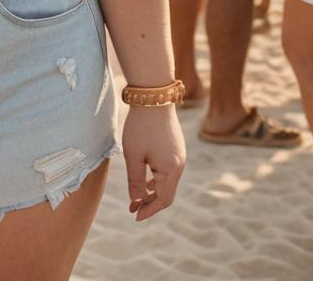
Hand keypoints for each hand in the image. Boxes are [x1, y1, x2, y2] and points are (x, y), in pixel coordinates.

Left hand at [122, 105, 184, 220]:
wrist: (153, 97)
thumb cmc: (140, 126)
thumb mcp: (133, 154)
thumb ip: (135, 180)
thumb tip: (136, 201)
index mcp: (171, 170)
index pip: (162, 200)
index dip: (148, 210)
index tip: (134, 216)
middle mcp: (179, 165)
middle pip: (167, 194)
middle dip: (150, 203)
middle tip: (133, 208)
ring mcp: (180, 156)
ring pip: (168, 182)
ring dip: (154, 192)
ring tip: (137, 197)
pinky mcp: (176, 148)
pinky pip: (169, 171)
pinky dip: (158, 180)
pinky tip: (147, 180)